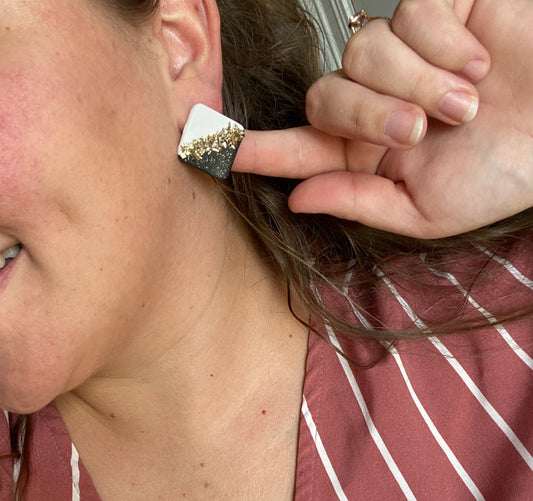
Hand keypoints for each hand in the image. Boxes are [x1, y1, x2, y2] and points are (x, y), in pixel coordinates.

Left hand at [233, 0, 532, 238]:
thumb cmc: (505, 171)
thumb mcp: (428, 210)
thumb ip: (361, 201)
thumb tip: (298, 197)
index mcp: (373, 153)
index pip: (302, 149)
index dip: (259, 150)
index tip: (213, 150)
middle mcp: (381, 102)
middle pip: (323, 95)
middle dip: (363, 114)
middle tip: (417, 133)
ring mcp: (407, 56)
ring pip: (365, 52)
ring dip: (415, 83)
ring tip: (464, 102)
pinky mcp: (439, 10)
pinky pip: (410, 13)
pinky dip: (444, 44)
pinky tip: (476, 60)